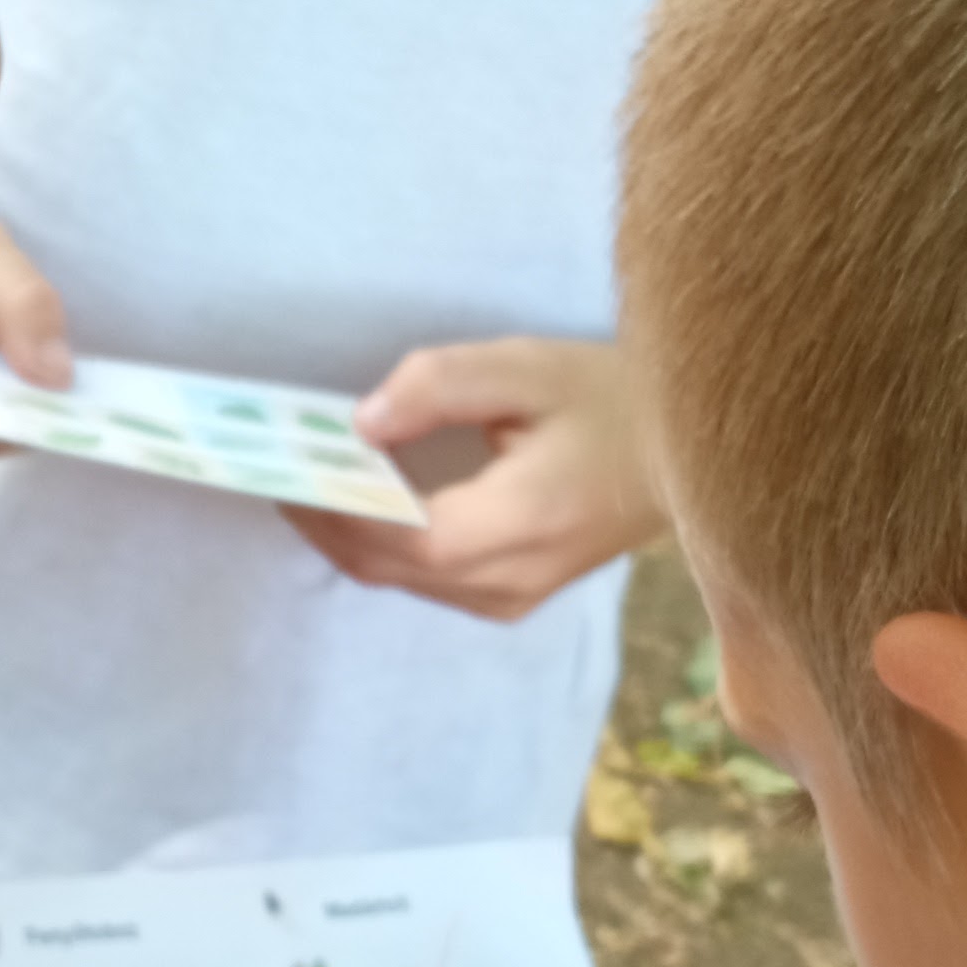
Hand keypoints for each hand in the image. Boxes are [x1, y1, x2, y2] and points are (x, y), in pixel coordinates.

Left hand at [287, 337, 661, 622]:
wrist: (693, 453)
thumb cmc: (613, 399)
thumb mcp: (526, 368)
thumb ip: (437, 387)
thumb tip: (359, 423)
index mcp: (520, 521)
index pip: (396, 537)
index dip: (329, 507)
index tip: (278, 465)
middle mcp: (511, 577)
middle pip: (386, 565)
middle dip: (323, 519)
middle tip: (272, 468)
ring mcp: (513, 597)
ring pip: (401, 579)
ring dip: (348, 534)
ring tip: (305, 478)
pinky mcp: (514, 596)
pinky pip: (427, 581)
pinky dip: (382, 545)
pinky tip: (359, 501)